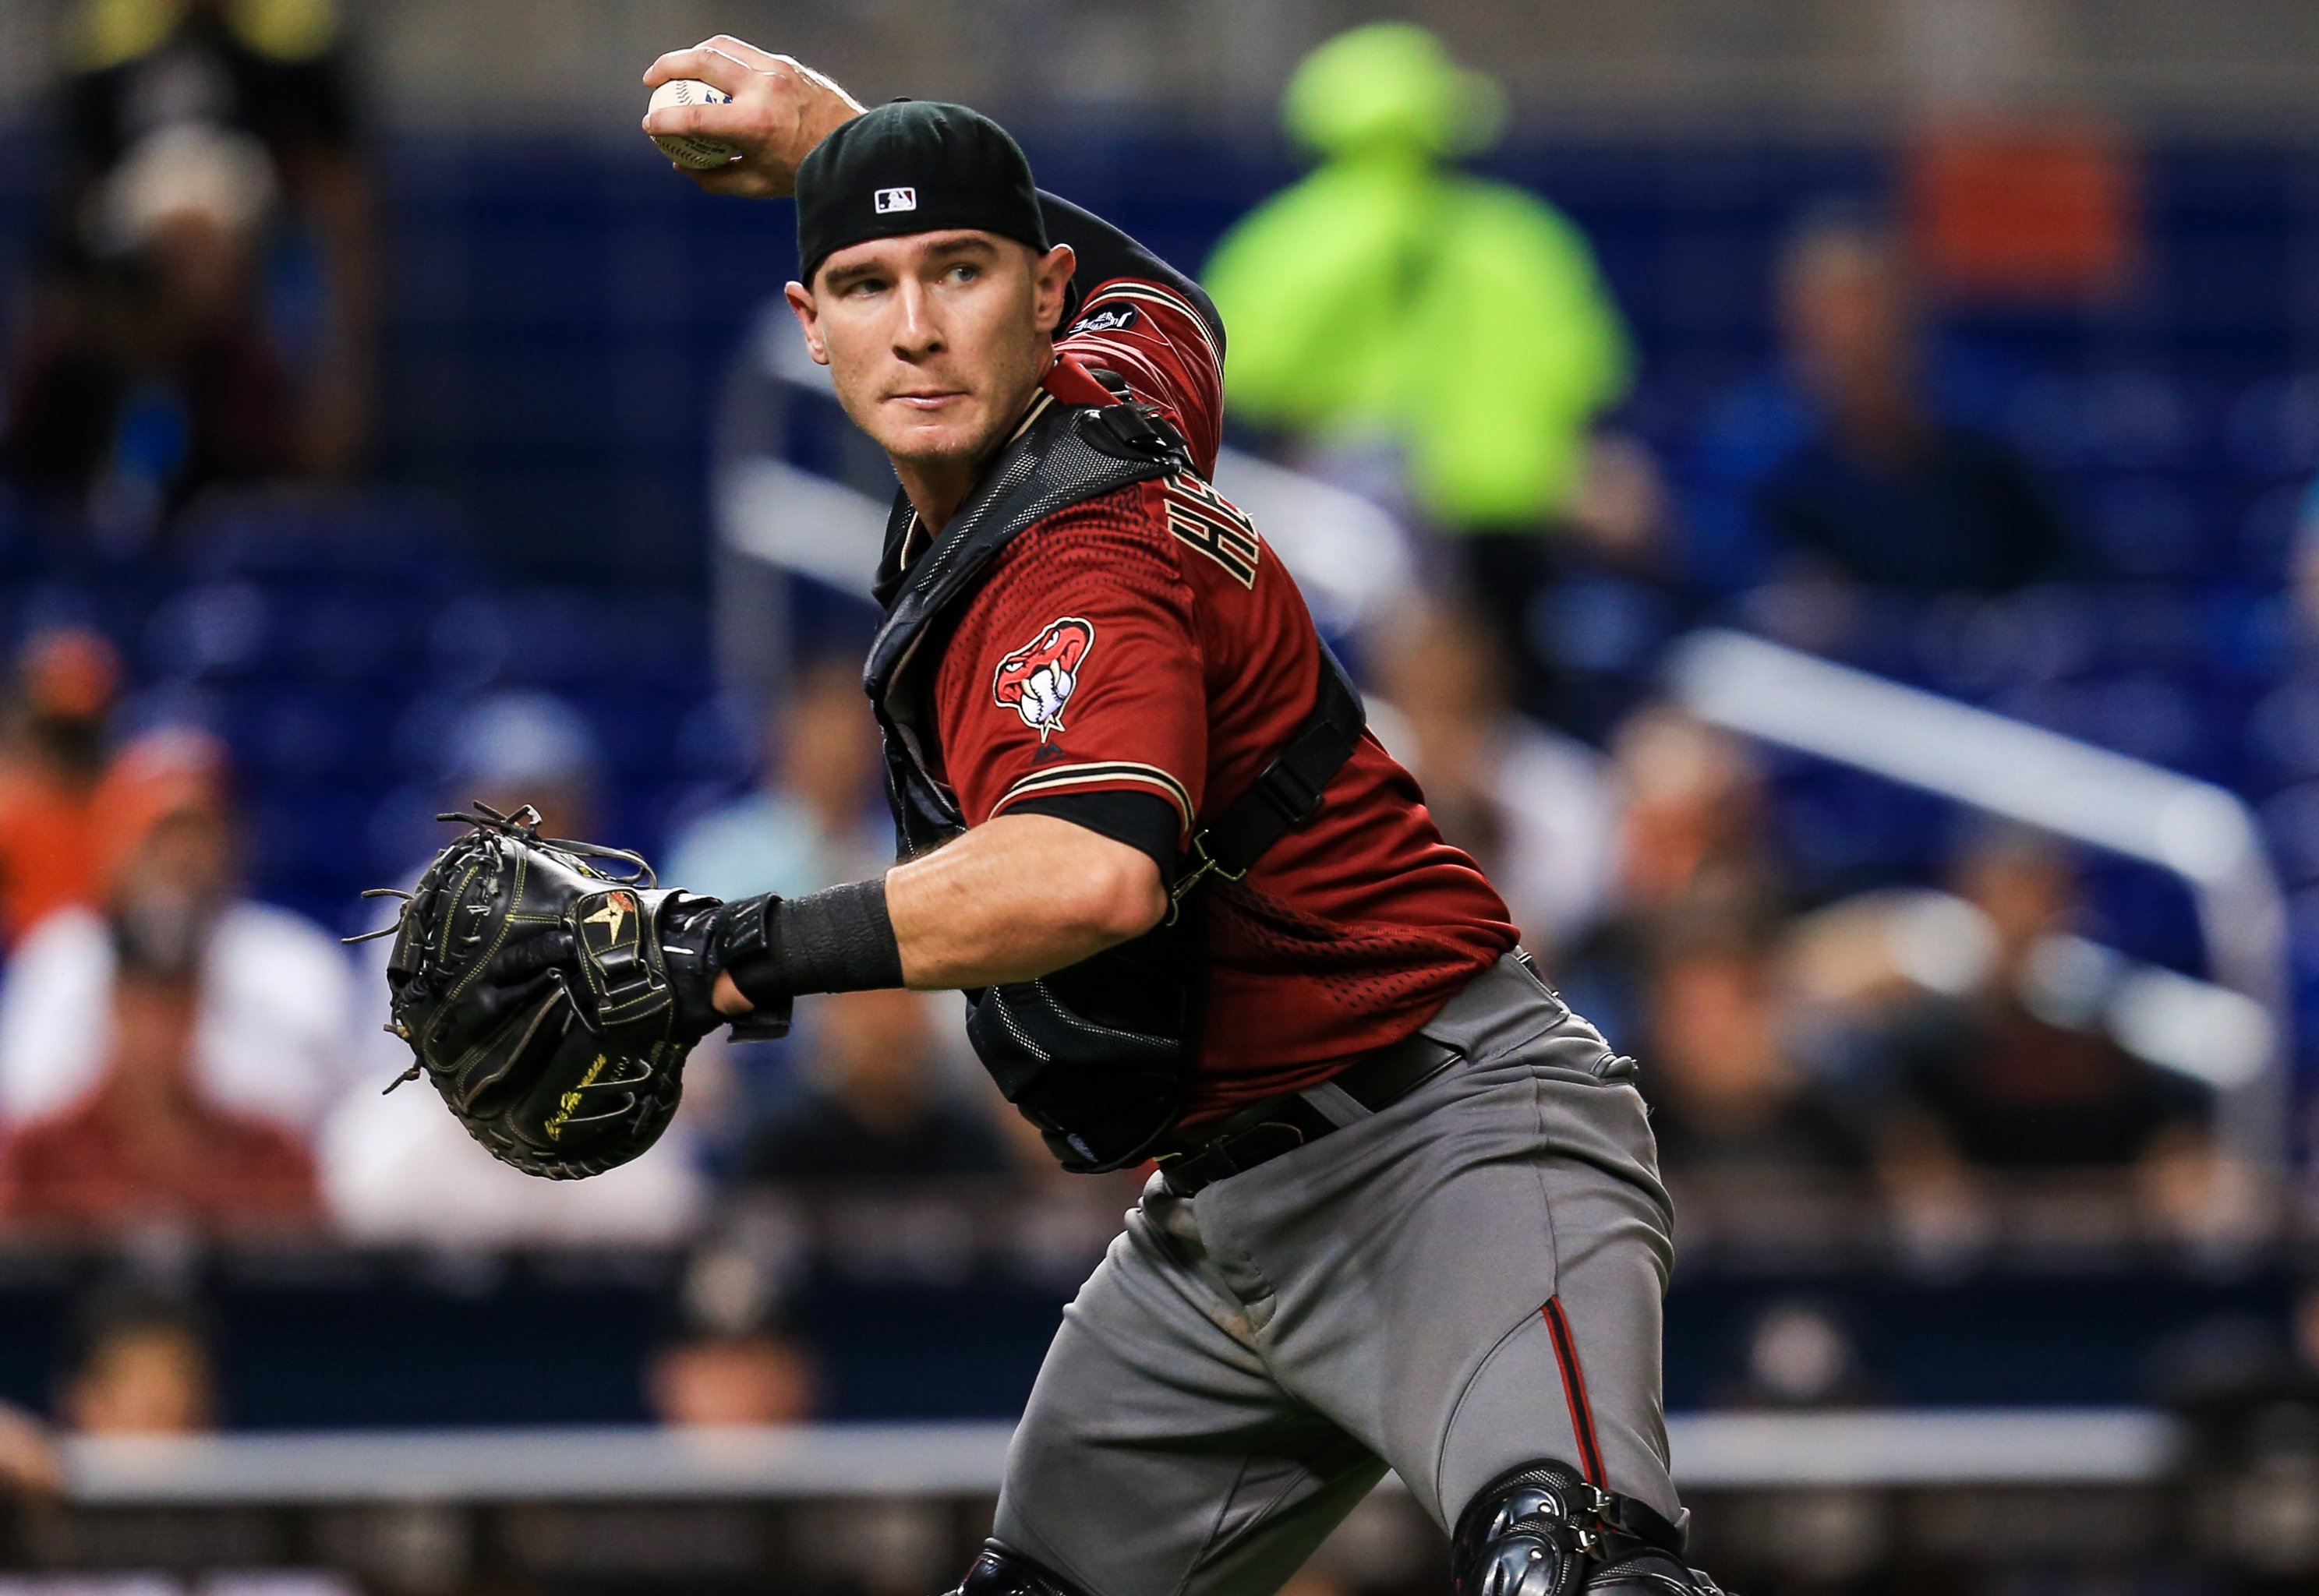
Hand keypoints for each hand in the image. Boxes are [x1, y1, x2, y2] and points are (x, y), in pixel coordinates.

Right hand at [642, 37, 864, 198]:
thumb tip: (680, 164)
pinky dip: (721, 59)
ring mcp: (777, 70)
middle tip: (651, 82)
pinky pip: (744, 53)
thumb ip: (715, 177)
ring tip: (677, 69)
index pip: (695, 117)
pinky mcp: (786, 63)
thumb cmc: (806, 173)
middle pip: (701, 61)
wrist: (855, 150)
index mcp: (755, 123)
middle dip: (667, 67)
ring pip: (721, 47)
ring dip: (691, 53)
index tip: (649, 125)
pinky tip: (712, 72)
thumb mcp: (759, 185)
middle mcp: (764, 89)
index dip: (664, 121)